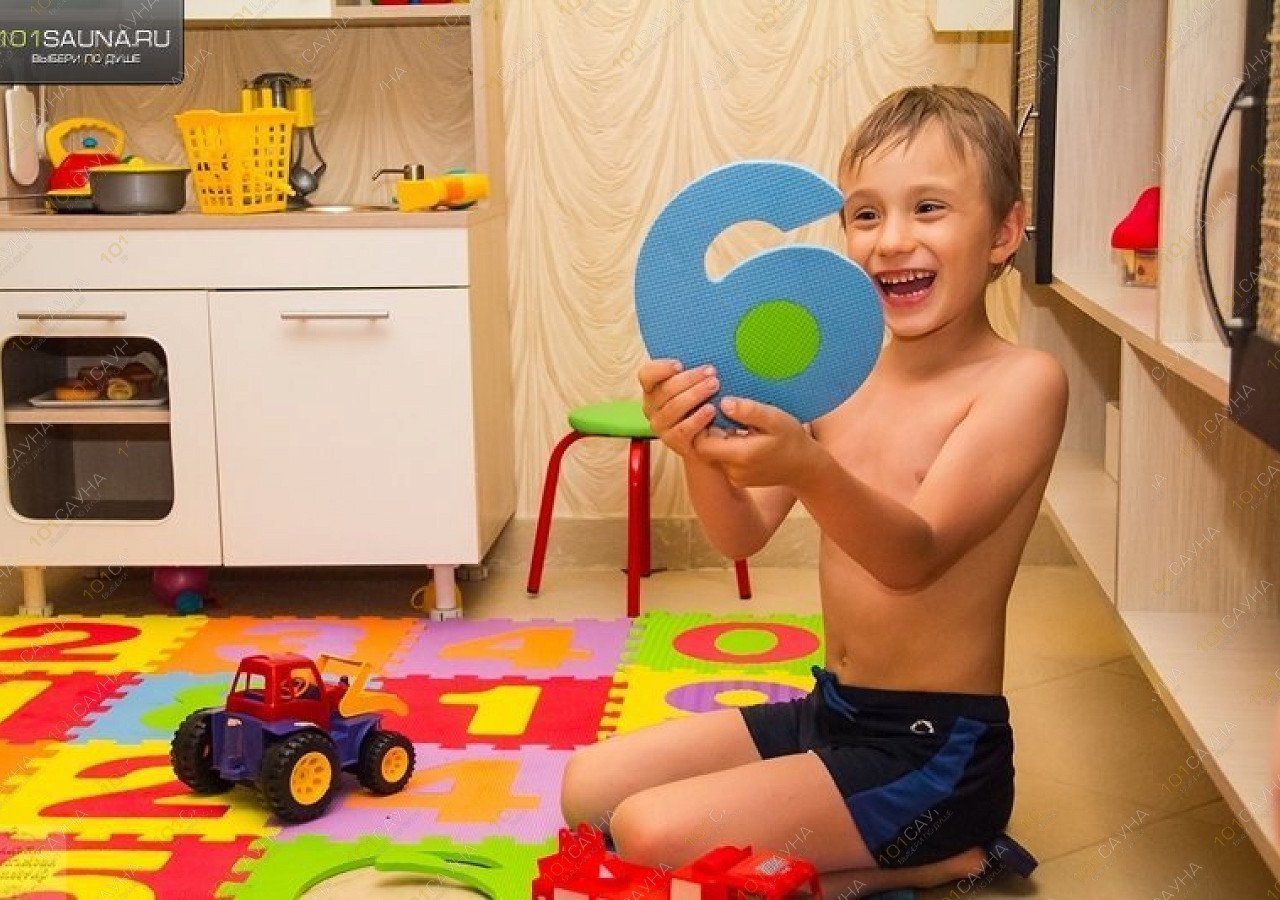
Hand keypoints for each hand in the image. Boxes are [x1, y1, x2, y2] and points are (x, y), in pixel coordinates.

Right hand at [638, 358, 719, 458]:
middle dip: (690, 379)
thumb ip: (690, 375)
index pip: (646, 375)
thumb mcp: (691, 388)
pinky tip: (711, 409)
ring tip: (714, 385)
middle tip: (711, 372)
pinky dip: (698, 418)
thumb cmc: (699, 406)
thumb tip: (703, 362)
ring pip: (674, 407)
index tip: (680, 364)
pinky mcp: (673, 442)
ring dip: (696, 394)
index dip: (661, 368)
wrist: (707, 439)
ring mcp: (660, 426)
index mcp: (652, 390)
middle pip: (666, 390)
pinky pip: (683, 428)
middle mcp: (651, 408)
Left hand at [692, 396, 824, 488]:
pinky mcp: (738, 479)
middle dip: (707, 430)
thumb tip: (723, 403)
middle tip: (718, 411)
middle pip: (704, 450)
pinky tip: (739, 434)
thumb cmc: (791, 439)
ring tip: (731, 421)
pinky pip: (722, 461)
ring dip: (717, 438)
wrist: (804, 466)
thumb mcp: (775, 419)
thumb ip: (749, 411)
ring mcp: (735, 477)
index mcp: (740, 455)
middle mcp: (734, 471)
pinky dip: (725, 447)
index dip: (701, 425)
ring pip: (713, 455)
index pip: (701, 443)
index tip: (711, 407)